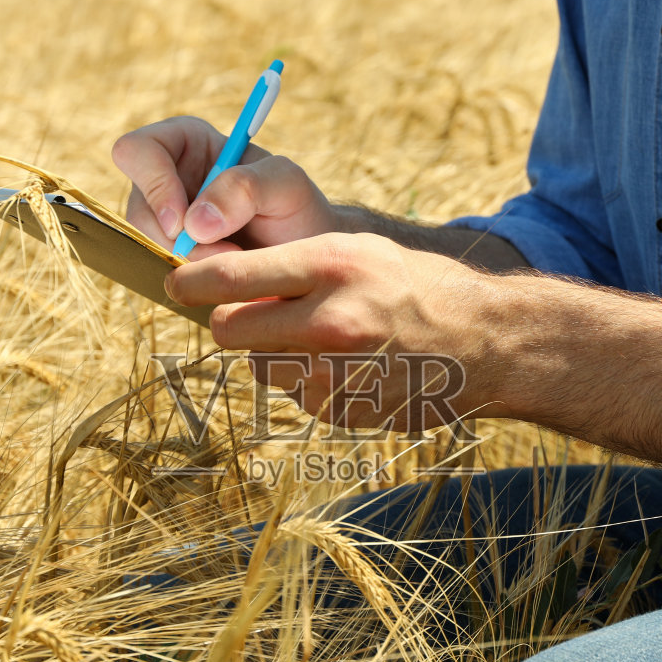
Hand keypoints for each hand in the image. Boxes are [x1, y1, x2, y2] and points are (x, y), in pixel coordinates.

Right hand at [111, 116, 339, 259]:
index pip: (137, 151)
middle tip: (227, 255)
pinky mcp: (172, 257)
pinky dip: (192, 280)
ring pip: (147, 246)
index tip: (182, 222)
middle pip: (138, 209)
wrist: (307, 250)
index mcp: (186, 143)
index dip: (152, 185)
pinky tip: (226, 277)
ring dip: (190, 264)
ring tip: (237, 263)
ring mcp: (166, 222)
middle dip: (176, 241)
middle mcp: (168, 180)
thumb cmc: (297, 207)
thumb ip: (245, 187)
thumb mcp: (286, 184)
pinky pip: (162, 271)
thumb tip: (193, 223)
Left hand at [164, 233, 508, 430]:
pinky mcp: (341, 410)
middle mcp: (328, 321)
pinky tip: (353, 367)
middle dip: (234, 321)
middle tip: (258, 312)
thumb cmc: (413, 286)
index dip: (191, 282)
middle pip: (228, 330)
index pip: (228, 277)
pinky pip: (295, 395)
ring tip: (328, 339)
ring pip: (259, 366)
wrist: (485, 342)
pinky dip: (310, 382)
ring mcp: (334, 374)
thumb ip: (292, 266)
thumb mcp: (357, 251)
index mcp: (330, 267)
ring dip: (276, 353)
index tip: (176, 283)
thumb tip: (215, 285)